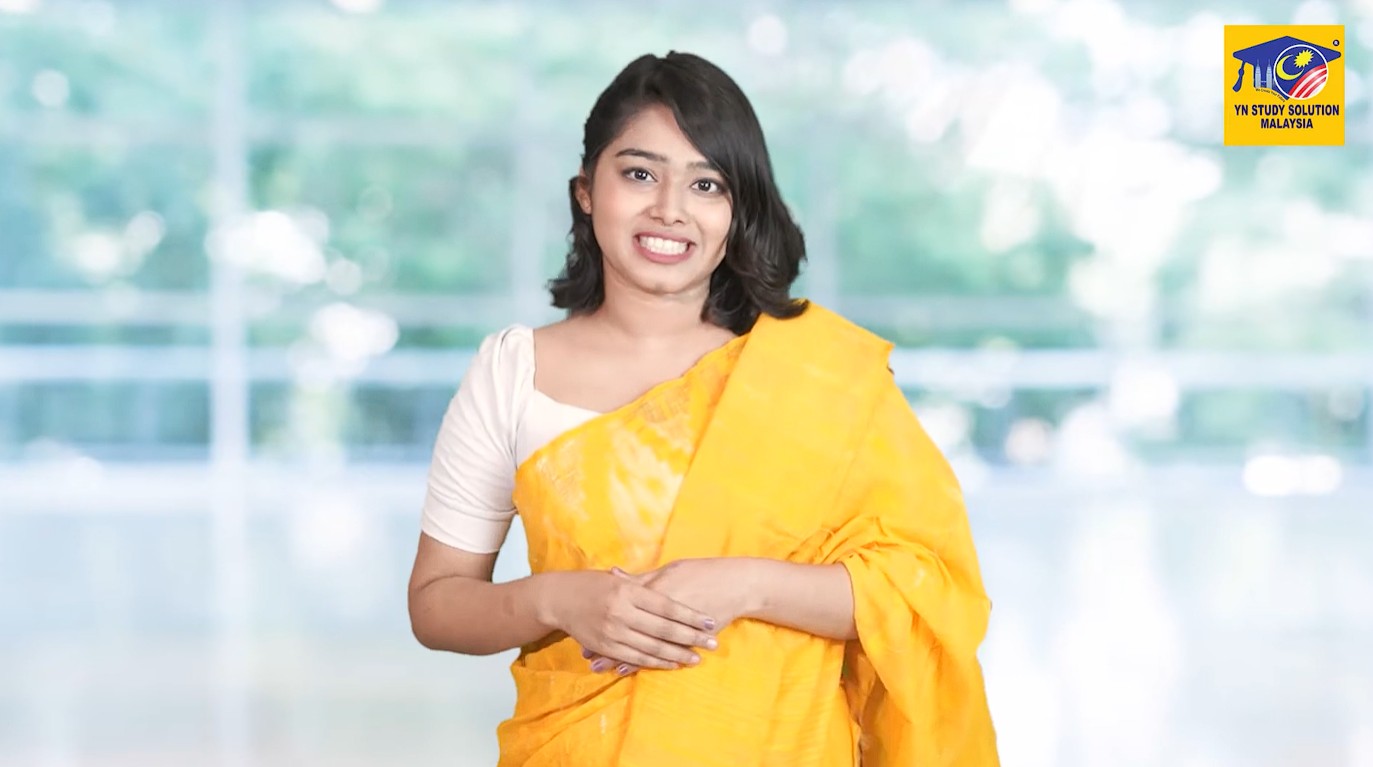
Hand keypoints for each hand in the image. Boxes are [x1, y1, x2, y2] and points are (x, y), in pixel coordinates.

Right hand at [543, 569, 719, 671]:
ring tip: (698, 657)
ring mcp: (613, 631)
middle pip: (664, 628)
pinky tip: (672, 663)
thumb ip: (645, 584)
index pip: (667, 606)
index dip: (690, 616)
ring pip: (652, 647)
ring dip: (677, 654)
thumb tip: (673, 591)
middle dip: (691, 637)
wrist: (559, 598)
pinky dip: (656, 662)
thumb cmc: (593, 584)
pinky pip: (636, 658)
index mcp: (629, 591)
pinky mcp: (606, 646)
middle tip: (712, 643)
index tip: (710, 622)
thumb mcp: (620, 579)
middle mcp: (622, 611)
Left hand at [583, 559, 757, 674]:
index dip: (603, 619)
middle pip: (626, 628)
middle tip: (586, 654)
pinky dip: (641, 661)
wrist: (734, 584)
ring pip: (640, 644)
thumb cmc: (701, 573)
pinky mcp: (684, 636)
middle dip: (606, 642)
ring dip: (619, 656)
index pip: (622, 607)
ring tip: (600, 666)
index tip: (585, 631)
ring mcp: (672, 625)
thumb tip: (615, 573)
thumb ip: (641, 577)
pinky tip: (626, 669)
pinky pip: (659, 651)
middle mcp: (658, 609)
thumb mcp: (668, 570)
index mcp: (653, 589)